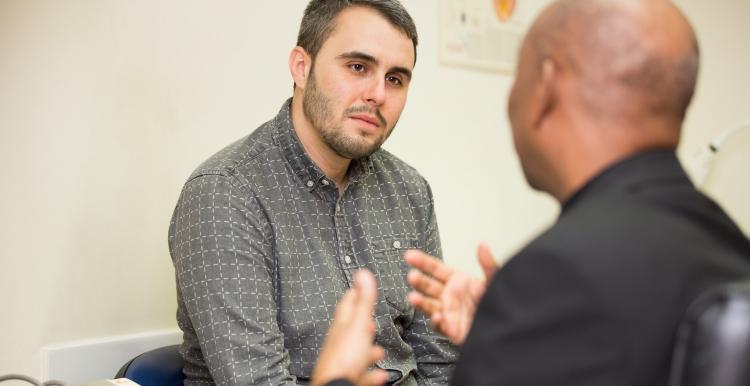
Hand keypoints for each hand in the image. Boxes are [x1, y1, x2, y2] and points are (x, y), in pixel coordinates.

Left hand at [311, 270, 388, 385]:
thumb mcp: (359, 324)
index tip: (359, 284)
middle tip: (370, 318)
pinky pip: (362, 374)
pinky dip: (372, 373)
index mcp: (342, 327)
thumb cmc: (344, 359)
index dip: (355, 292)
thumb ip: (363, 301)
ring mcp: (343, 362)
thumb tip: (362, 273)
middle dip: (363, 323)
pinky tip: (380, 375)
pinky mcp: (349, 379)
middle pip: (352, 329)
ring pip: (357, 353)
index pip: (347, 304)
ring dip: (368, 349)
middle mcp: (340, 343)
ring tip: (378, 349)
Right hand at [405, 243, 498, 344]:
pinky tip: (437, 316)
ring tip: (413, 297)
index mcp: (457, 281)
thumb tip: (482, 245)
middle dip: (419, 281)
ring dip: (420, 301)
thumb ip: (488, 265)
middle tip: (412, 276)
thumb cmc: (499, 303)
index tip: (410, 255)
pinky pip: (440, 326)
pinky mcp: (452, 329)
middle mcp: (450, 295)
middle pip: (428, 286)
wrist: (506, 327)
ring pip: (429, 305)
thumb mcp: (495, 281)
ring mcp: (449, 312)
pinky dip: (437, 321)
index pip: (435, 269)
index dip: (422, 262)